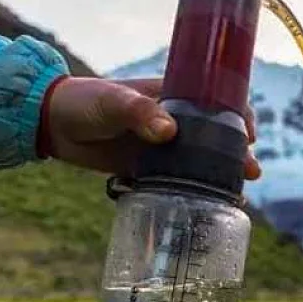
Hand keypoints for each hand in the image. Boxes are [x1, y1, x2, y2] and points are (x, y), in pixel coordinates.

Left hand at [38, 76, 260, 179]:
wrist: (51, 124)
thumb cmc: (84, 101)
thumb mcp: (113, 101)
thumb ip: (140, 112)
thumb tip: (169, 131)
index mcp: (172, 95)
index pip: (217, 101)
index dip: (239, 116)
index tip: (249, 134)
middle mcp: (174, 121)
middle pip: (217, 136)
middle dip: (238, 153)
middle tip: (251, 171)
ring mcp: (162, 147)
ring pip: (201, 161)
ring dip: (220, 176)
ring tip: (237, 194)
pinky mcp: (147, 169)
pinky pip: (176, 181)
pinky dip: (193, 192)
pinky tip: (207, 206)